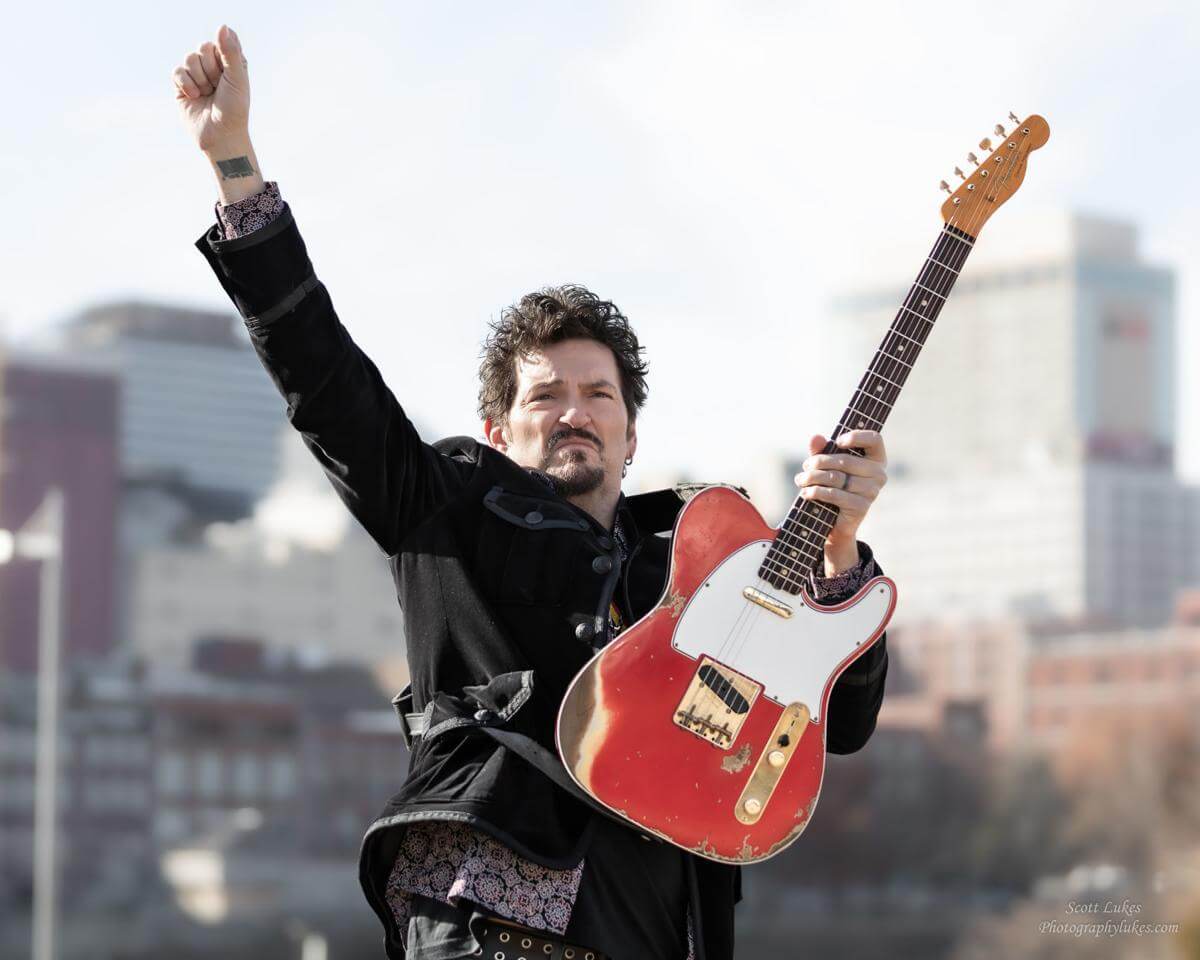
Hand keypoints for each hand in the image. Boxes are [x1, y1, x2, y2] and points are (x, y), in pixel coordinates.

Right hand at [172, 25, 250, 152]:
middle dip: (211, 70)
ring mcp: (196, 75)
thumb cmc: (234, 110)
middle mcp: (213, 66)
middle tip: (218, 88)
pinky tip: (194, 97)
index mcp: (230, 62)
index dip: (222, 57)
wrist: (220, 136)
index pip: (220, 40)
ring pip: (189, 58)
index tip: (228, 75)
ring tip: (207, 95)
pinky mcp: (181, 85)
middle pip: (202, 48)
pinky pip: (177, 71)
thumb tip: (222, 26)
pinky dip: (186, 84)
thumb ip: (230, 52)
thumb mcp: (237, 79)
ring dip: (200, 79)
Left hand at [794, 429, 887, 552]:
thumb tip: (815, 438)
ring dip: (813, 477)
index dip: (856, 437)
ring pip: (836, 477)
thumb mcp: (826, 465)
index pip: (875, 439)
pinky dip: (816, 492)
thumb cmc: (833, 486)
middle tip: (805, 467)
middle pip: (846, 460)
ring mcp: (872, 491)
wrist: (834, 521)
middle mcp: (879, 474)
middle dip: (819, 462)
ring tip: (801, 480)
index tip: (837, 442)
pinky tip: (806, 492)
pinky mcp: (861, 507)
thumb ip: (821, 450)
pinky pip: (835, 494)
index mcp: (876, 458)